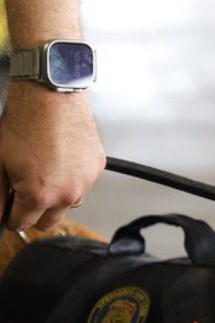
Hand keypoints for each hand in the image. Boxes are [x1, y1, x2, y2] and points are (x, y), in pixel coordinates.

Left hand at [0, 81, 104, 230]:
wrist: (53, 98)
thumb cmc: (26, 123)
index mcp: (40, 195)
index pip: (23, 224)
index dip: (11, 218)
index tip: (9, 210)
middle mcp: (67, 194)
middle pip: (49, 222)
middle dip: (35, 213)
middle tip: (25, 195)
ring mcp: (85, 182)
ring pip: (69, 204)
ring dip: (57, 196)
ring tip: (45, 173)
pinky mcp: (97, 169)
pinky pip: (83, 184)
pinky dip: (72, 178)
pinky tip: (60, 161)